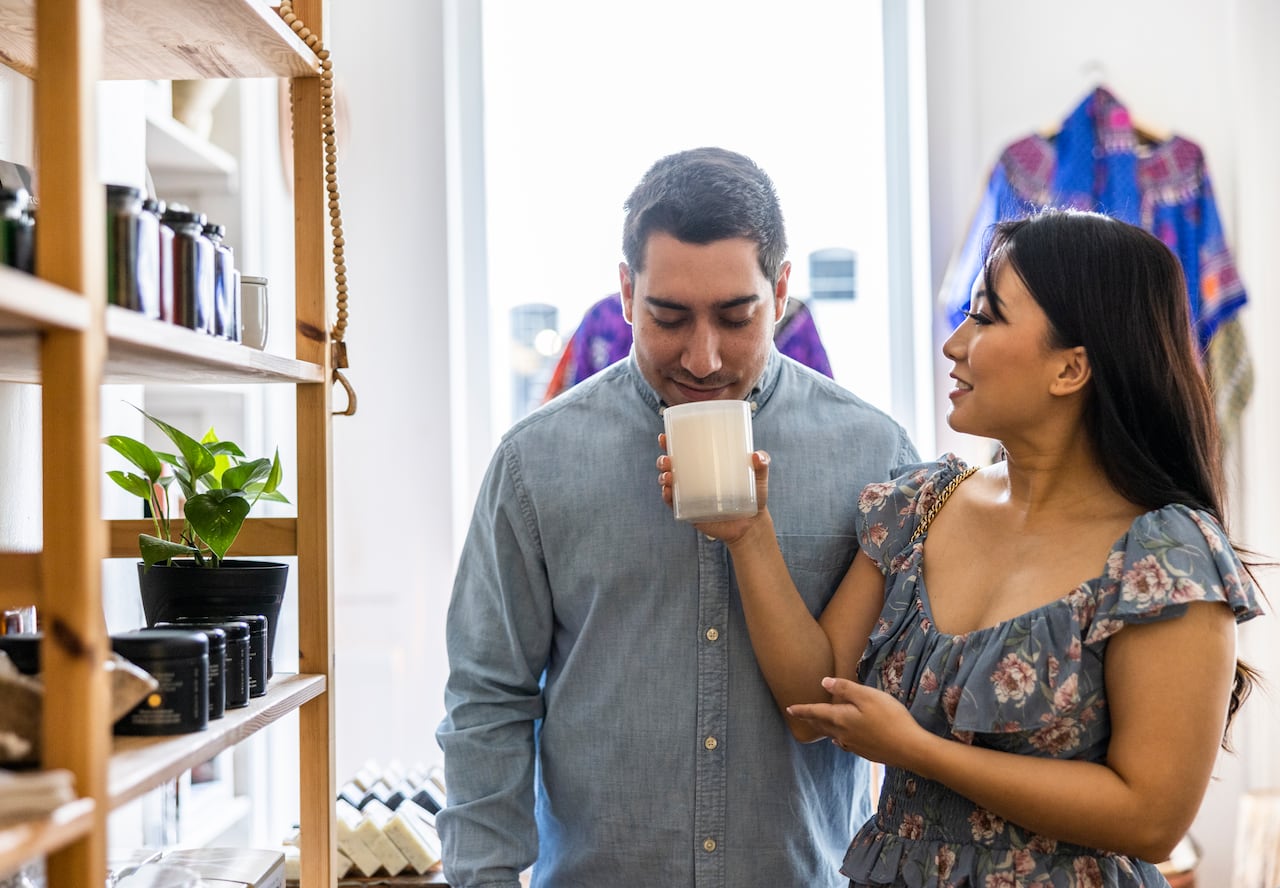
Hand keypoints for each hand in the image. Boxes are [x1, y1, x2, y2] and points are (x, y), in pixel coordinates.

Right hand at [656, 434, 771, 544]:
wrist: (752, 525)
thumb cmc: (754, 496)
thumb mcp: (759, 478)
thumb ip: (762, 465)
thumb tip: (756, 455)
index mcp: (705, 464)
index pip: (684, 450)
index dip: (670, 442)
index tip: (664, 436)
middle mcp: (693, 478)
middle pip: (671, 465)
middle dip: (663, 459)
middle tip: (667, 459)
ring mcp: (689, 495)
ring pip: (669, 482)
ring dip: (663, 477)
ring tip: (668, 476)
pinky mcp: (690, 511)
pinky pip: (673, 503)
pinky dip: (667, 497)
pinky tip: (668, 492)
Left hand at [786, 677, 923, 767]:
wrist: (909, 749)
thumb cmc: (890, 718)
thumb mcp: (868, 696)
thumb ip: (845, 689)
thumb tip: (824, 683)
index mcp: (841, 719)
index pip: (816, 712)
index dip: (802, 710)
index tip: (788, 709)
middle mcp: (843, 734)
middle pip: (822, 725)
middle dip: (810, 719)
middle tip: (799, 715)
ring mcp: (854, 746)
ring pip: (833, 735)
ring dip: (823, 729)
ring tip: (818, 725)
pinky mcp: (866, 753)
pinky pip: (845, 744)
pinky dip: (838, 738)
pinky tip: (841, 740)